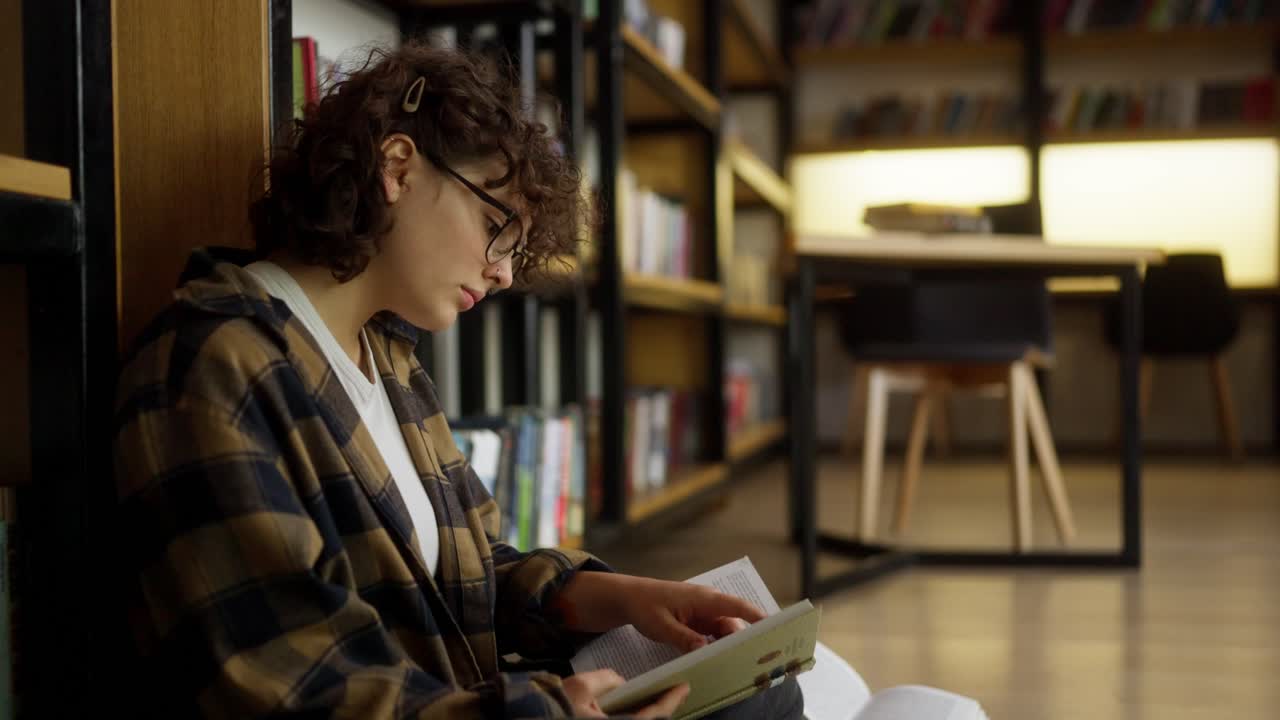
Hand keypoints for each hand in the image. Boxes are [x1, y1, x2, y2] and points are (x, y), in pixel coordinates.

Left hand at [551, 572, 764, 651]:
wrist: (629, 598)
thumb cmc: (645, 605)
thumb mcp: (661, 625)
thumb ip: (683, 637)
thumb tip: (704, 649)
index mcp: (703, 598)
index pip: (736, 605)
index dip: (756, 616)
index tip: (773, 627)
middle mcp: (708, 604)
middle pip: (734, 623)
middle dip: (745, 639)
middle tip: (754, 658)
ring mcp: (704, 614)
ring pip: (725, 632)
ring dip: (730, 646)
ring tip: (738, 664)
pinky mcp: (698, 623)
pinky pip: (714, 636)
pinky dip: (717, 647)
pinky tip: (717, 661)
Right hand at [563, 669, 689, 717]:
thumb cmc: (554, 708)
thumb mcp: (581, 686)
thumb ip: (607, 680)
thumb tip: (621, 682)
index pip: (655, 715)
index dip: (671, 700)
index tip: (684, 687)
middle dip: (663, 710)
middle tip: (673, 694)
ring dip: (649, 715)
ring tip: (656, 701)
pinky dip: (634, 718)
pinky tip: (634, 709)